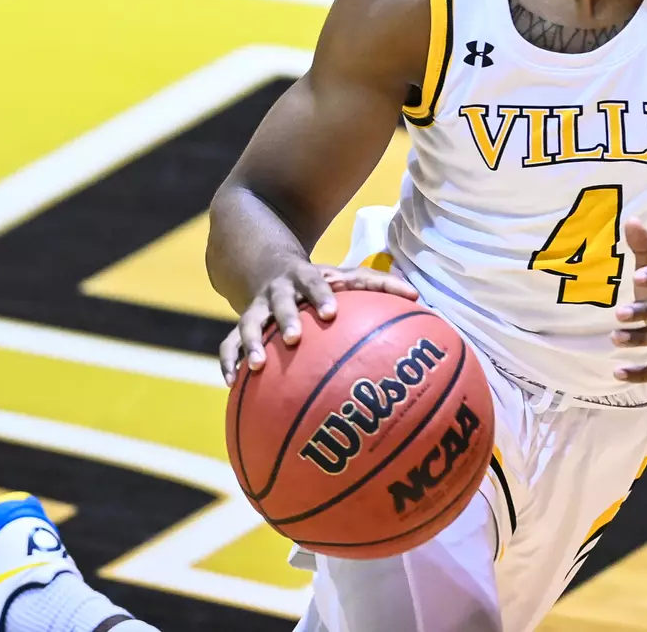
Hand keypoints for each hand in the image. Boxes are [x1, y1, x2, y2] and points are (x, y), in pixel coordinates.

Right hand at [218, 256, 417, 384]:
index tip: (332, 313)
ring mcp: (257, 308)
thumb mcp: (343, 275)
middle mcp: (279, 292)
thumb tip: (417, 296)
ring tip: (255, 369)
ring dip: (250, 345)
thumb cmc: (319, 279)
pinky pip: (229, 344)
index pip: (316, 284)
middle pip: (280, 304)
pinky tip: (232, 383)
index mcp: (305, 278)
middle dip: (286, 319)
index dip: (322, 296)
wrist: (266, 262)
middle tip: (294, 338)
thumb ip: (379, 283)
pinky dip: (229, 361)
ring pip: (248, 324)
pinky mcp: (243, 323)